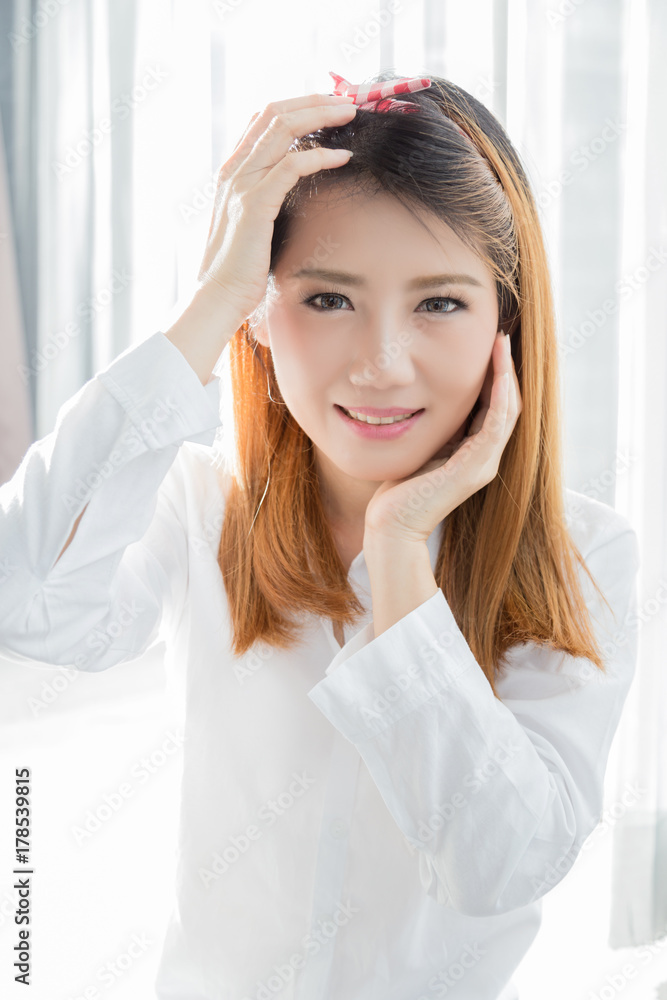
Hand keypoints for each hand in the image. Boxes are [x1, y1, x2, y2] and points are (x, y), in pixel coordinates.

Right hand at [195, 91, 356, 320]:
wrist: (218, 296)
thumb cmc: (241, 267)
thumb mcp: (253, 222)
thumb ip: (267, 196)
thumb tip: (296, 186)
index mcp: (232, 170)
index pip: (264, 117)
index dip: (298, 103)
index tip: (330, 105)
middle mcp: (234, 169)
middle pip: (275, 112)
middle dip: (314, 100)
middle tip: (348, 100)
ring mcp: (242, 184)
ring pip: (282, 128)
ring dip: (321, 115)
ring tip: (350, 114)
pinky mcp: (255, 204)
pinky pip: (291, 165)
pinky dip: (320, 156)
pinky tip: (343, 156)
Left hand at [363, 332, 521, 544]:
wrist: (392, 525)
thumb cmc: (399, 489)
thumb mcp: (422, 446)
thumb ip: (436, 427)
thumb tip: (430, 395)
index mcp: (474, 452)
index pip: (494, 405)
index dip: (495, 374)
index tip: (489, 344)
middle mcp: (486, 457)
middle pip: (508, 403)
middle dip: (505, 368)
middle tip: (501, 335)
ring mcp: (484, 464)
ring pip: (508, 410)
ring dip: (507, 374)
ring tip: (502, 344)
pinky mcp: (475, 469)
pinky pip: (496, 424)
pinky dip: (500, 396)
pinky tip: (499, 372)